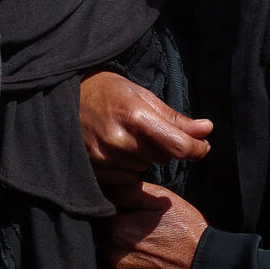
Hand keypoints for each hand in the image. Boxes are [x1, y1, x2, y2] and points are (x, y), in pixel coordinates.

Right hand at [80, 71, 211, 185]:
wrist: (62, 97)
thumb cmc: (106, 91)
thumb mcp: (142, 95)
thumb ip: (175, 118)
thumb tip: (207, 129)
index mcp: (135, 116)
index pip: (178, 146)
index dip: (197, 149)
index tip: (202, 147)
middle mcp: (119, 139)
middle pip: (163, 158)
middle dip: (164, 146)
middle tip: (148, 129)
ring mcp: (104, 157)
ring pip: (145, 167)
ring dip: (144, 156)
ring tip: (127, 136)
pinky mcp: (94, 169)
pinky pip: (127, 177)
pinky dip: (127, 166)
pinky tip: (116, 148)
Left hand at [102, 182, 207, 268]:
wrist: (205, 265)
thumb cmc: (185, 229)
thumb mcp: (160, 200)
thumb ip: (129, 191)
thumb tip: (107, 186)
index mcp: (118, 229)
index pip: (104, 218)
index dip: (117, 217)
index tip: (131, 220)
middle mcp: (113, 255)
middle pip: (104, 240)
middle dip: (117, 237)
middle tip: (140, 237)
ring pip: (108, 261)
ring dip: (118, 256)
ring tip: (143, 253)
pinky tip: (144, 267)